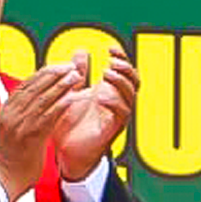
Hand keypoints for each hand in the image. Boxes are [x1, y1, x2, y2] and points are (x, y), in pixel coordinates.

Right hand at [0, 61, 83, 201]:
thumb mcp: (9, 129)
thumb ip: (20, 114)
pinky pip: (49, 116)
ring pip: (43, 98)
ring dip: (62, 85)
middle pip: (35, 87)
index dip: (44, 73)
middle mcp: (12, 114)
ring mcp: (20, 125)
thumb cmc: (8, 158)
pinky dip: (62, 104)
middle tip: (71, 66)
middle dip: (55, 74)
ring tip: (76, 77)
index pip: (26, 84)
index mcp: (6, 111)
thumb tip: (33, 102)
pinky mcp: (31, 137)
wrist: (0, 180)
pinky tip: (74, 97)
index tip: (58, 66)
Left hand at [53, 49, 136, 181]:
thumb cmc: (70, 125)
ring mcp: (116, 116)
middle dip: (125, 68)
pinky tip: (101, 96)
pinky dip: (114, 102)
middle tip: (111, 61)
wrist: (66, 153)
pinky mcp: (112, 130)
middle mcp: (117, 103)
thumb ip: (78, 74)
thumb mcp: (72, 93)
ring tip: (106, 73)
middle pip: (134, 80)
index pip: (124, 71)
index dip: (122, 57)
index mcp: (109, 92)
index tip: (110, 48)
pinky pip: (122, 114)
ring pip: (131, 95)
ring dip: (120, 82)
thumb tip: (81, 51)